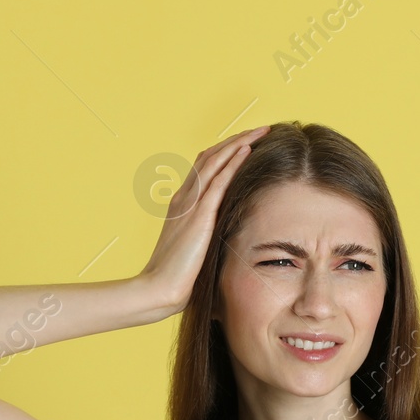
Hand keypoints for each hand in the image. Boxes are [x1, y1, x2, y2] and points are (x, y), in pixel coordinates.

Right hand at [139, 125, 269, 312]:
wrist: (159, 289)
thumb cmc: (178, 278)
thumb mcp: (195, 250)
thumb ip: (207, 237)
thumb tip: (226, 239)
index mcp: (182, 204)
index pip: (205, 167)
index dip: (226, 152)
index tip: (248, 143)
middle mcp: (184, 197)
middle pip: (210, 156)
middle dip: (236, 139)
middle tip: (260, 129)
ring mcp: (189, 204)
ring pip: (215, 161)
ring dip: (239, 142)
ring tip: (260, 131)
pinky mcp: (199, 215)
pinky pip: (218, 180)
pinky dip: (233, 161)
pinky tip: (248, 149)